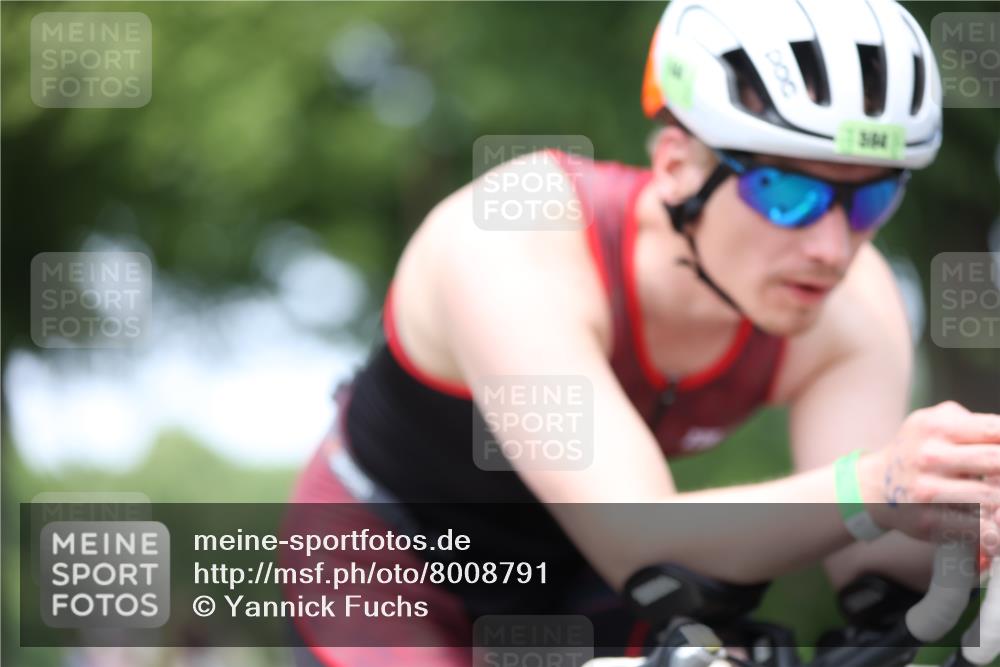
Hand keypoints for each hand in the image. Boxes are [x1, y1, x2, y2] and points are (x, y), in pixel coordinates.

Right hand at [858, 402, 999, 549]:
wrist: (878, 483)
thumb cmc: (918, 451)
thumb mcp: (937, 421)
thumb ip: (976, 424)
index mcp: (935, 427)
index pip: (994, 431)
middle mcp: (929, 456)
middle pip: (997, 461)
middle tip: (998, 477)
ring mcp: (927, 490)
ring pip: (992, 497)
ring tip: (995, 499)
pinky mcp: (929, 521)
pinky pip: (978, 527)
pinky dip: (993, 529)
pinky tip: (992, 523)